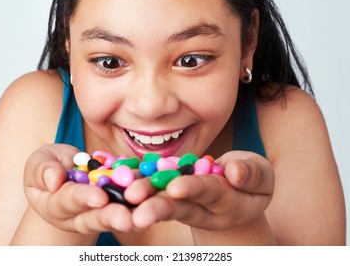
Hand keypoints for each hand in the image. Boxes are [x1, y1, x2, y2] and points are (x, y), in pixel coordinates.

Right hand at [23, 143, 134, 233]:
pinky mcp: (116, 206)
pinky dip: (142, 202)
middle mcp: (78, 215)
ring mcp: (98, 214)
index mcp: (55, 205)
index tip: (99, 197)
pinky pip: (129, 205)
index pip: (68, 202)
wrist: (67, 174)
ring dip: (130, 215)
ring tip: (144, 215)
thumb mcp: (40, 163)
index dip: (84, 199)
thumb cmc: (51, 166)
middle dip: (111, 217)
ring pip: (114, 217)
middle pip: (94, 218)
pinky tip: (154, 197)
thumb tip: (54, 179)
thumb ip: (42, 170)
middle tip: (127, 218)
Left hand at [125, 151, 273, 230]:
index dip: (192, 189)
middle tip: (134, 200)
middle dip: (157, 203)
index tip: (175, 187)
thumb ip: (251, 174)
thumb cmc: (251, 185)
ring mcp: (183, 202)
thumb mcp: (260, 178)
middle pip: (178, 205)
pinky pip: (153, 192)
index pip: (208, 193)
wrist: (235, 201)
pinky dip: (136, 185)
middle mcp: (200, 206)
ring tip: (123, 196)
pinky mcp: (170, 196)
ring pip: (161, 202)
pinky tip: (117, 178)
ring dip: (142, 199)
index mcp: (226, 201)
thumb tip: (234, 172)